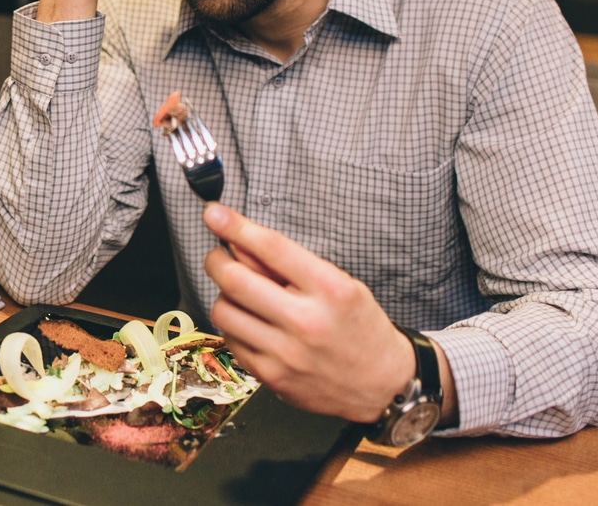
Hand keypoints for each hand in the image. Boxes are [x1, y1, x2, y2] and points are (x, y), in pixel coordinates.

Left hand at [202, 203, 415, 423]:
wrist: (383, 385)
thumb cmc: (361, 328)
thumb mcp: (340, 283)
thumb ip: (290, 264)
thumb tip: (241, 241)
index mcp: (330, 290)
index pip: (272, 248)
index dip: (236, 226)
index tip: (214, 213)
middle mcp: (306, 321)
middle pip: (236, 279)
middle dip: (216, 260)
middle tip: (218, 255)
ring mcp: (286, 353)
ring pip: (224, 311)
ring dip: (224, 295)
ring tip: (241, 294)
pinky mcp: (272, 377)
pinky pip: (230, 340)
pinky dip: (233, 324)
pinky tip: (249, 321)